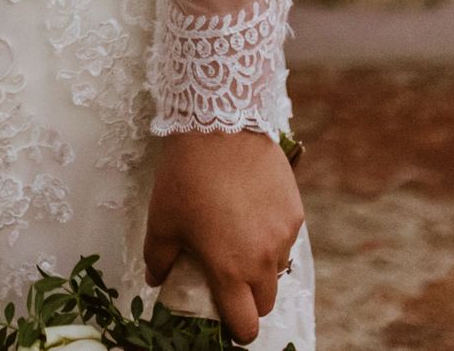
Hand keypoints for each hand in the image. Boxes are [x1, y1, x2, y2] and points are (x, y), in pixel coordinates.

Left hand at [143, 130, 302, 343]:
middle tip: (228, 281)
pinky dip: (271, 237)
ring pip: (278, 269)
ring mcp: (284, 234)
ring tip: (237, 239)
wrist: (220, 124)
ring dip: (261, 267)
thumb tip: (157, 279)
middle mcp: (263, 258)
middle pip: (266, 302)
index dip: (237, 330)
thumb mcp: (162, 219)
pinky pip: (286, 238)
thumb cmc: (186, 175)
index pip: (245, 323)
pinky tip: (250, 214)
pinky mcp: (296, 211)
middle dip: (249, 301)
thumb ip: (159, 258)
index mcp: (230, 269)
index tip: (227, 323)